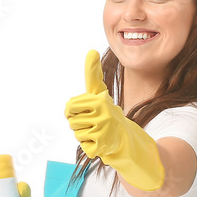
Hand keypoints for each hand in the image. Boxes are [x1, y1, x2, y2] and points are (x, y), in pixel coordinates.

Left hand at [64, 50, 164, 190]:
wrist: (127, 138)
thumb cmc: (107, 113)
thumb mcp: (100, 94)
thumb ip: (93, 75)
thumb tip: (92, 50)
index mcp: (100, 100)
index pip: (75, 101)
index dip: (78, 94)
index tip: (91, 58)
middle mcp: (103, 113)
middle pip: (69, 118)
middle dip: (76, 120)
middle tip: (90, 120)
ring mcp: (102, 130)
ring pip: (75, 132)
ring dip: (83, 134)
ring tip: (96, 130)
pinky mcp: (102, 145)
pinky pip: (83, 145)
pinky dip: (89, 145)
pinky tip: (100, 141)